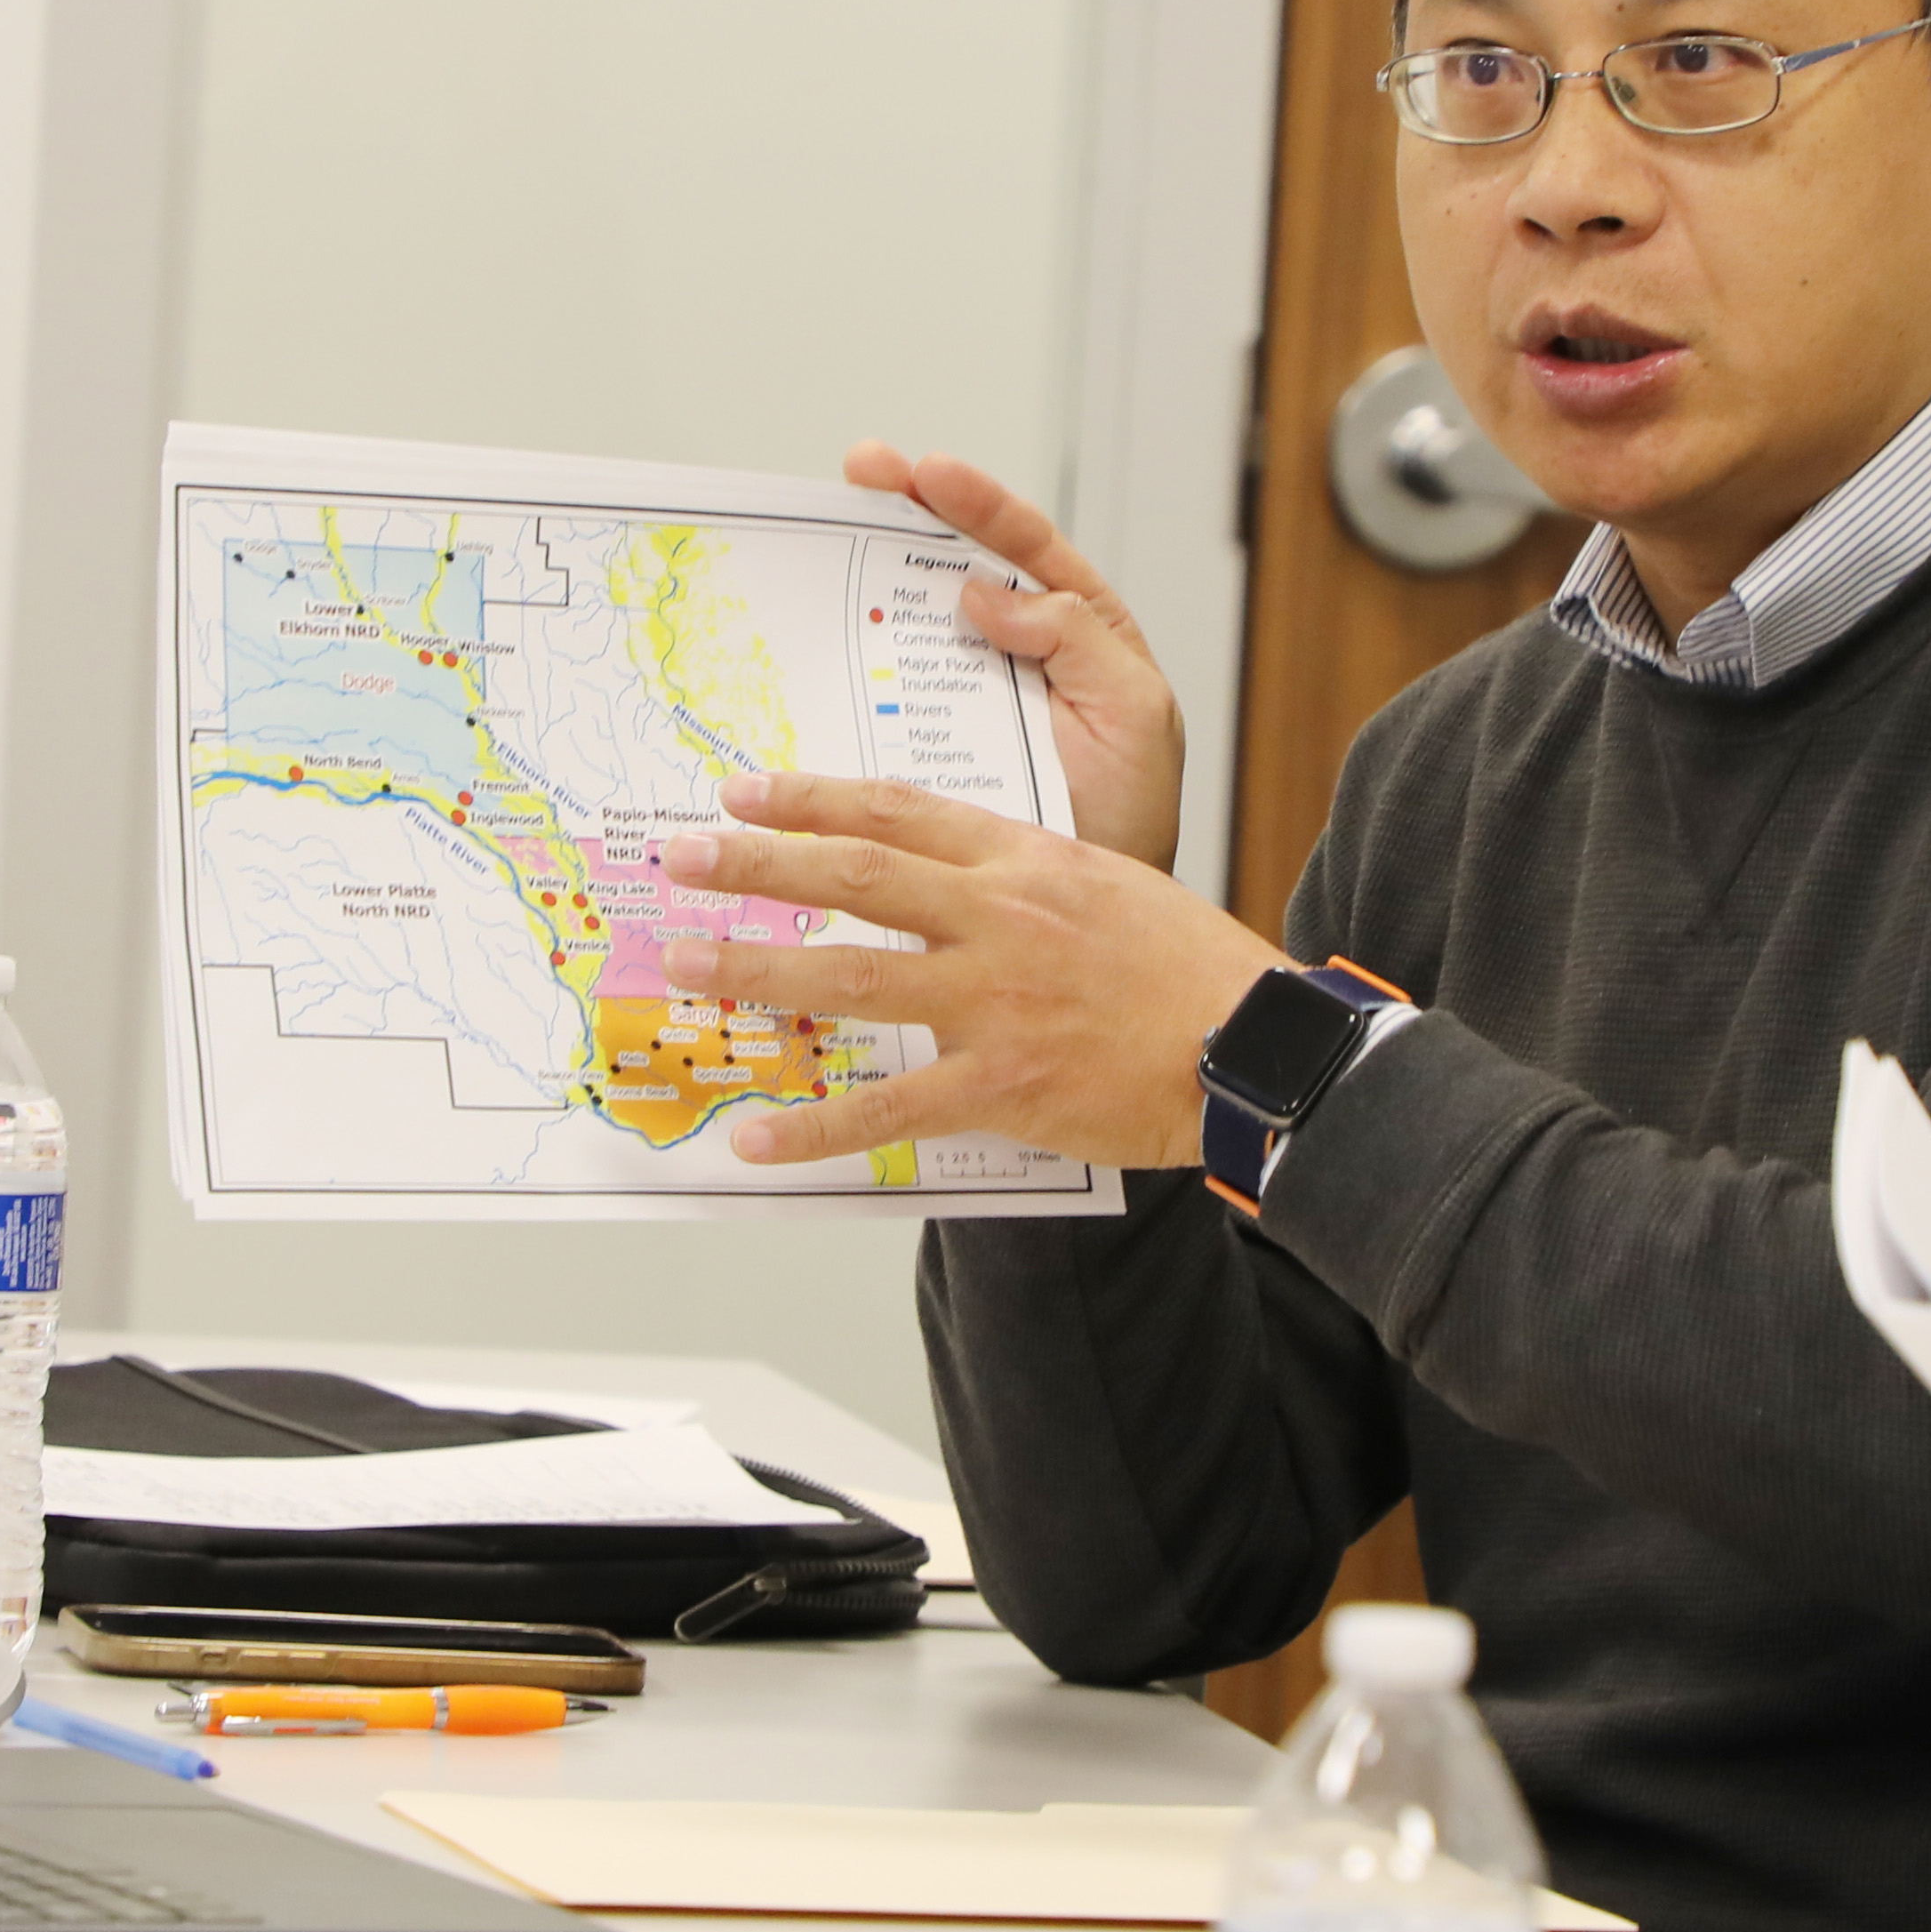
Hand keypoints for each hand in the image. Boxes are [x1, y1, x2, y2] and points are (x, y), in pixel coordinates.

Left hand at [650, 772, 1288, 1173]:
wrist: (1251, 1047)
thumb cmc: (1186, 968)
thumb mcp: (1105, 885)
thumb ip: (1019, 876)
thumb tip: (943, 873)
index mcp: (1026, 863)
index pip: (898, 812)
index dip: (812, 798)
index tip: (743, 791)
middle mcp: (999, 919)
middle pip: (854, 877)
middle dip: (756, 864)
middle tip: (679, 856)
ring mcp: (995, 1003)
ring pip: (851, 980)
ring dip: (755, 970)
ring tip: (682, 964)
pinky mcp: (1001, 1085)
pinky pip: (888, 1109)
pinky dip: (815, 1130)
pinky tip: (755, 1140)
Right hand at [843, 444, 1189, 877]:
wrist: (1091, 923)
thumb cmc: (1131, 813)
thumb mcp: (1133, 713)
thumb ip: (1077, 640)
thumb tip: (987, 591)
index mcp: (1076, 629)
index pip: (1026, 547)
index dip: (977, 504)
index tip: (929, 471)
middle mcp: (1014, 649)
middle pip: (955, 561)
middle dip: (907, 508)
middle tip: (860, 468)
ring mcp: (963, 692)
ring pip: (911, 617)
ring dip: (864, 573)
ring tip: (822, 528)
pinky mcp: (922, 740)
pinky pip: (881, 692)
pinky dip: (844, 662)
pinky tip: (810, 635)